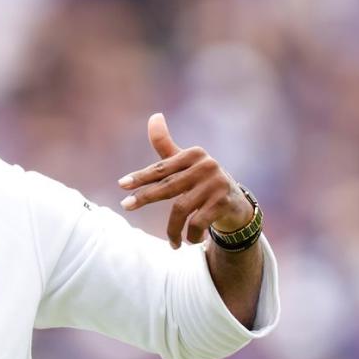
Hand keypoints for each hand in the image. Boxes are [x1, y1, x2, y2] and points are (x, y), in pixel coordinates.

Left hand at [117, 113, 253, 248]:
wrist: (237, 204)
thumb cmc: (203, 181)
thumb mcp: (185, 163)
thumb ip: (166, 145)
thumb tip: (154, 116)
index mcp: (194, 154)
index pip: (162, 167)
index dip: (141, 176)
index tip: (121, 185)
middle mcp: (206, 166)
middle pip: (168, 186)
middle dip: (145, 197)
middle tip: (125, 205)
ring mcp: (216, 184)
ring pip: (181, 209)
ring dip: (172, 229)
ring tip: (172, 242)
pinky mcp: (224, 202)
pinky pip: (197, 223)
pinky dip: (191, 235)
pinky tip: (189, 242)